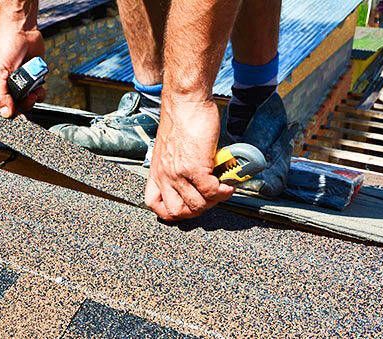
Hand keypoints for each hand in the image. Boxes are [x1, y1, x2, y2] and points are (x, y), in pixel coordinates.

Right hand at [0, 28, 45, 117]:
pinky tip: (39, 85)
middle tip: (28, 98)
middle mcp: (5, 86)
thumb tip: (6, 113)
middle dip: (23, 104)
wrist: (22, 30)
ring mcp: (20, 83)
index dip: (6, 109)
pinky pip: (37, 93)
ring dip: (33, 98)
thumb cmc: (5, 45)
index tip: (14, 108)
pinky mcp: (32, 79)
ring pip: (27, 101)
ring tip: (34, 91)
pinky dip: (40, 91)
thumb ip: (1, 94)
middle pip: (14, 106)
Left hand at [145, 99, 234, 219]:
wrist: (185, 101)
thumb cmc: (181, 119)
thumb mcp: (170, 148)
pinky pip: (211, 191)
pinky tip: (228, 184)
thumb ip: (177, 166)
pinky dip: (223, 191)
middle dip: (197, 210)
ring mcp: (178, 173)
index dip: (172, 211)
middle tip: (210, 198)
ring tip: (222, 189)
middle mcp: (164, 175)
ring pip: (197, 205)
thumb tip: (196, 179)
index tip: (188, 207)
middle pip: (177, 212)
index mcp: (157, 171)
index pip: (155, 205)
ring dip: (214, 201)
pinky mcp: (194, 167)